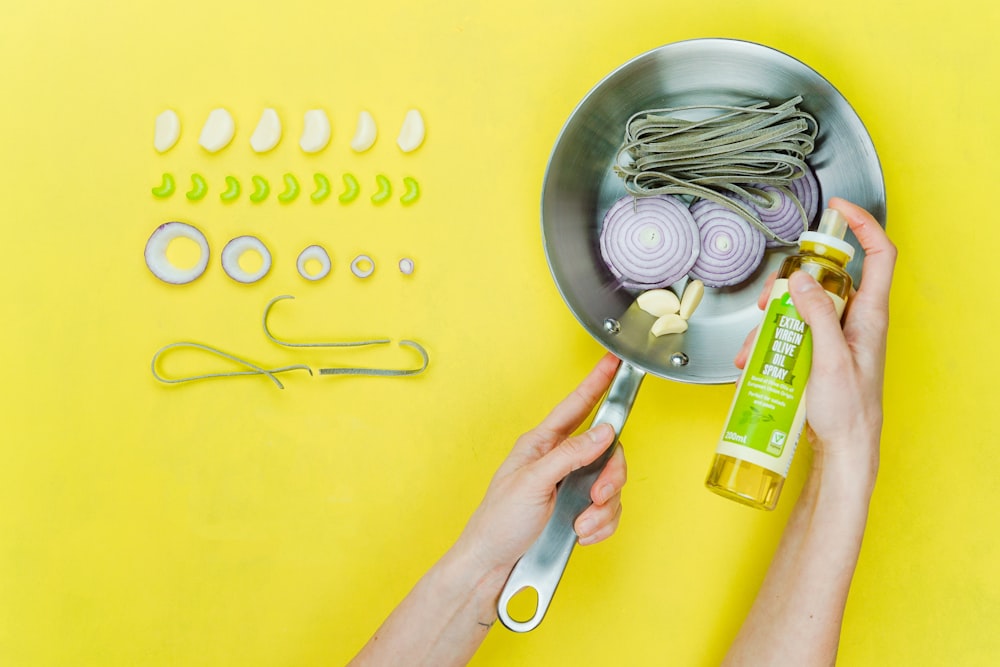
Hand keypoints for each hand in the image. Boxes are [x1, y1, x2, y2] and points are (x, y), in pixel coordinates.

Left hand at [454, 353, 626, 576]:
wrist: (493, 564)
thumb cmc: (498, 521)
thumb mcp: (533, 482)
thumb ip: (570, 454)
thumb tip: (603, 432)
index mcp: (542, 444)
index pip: (576, 406)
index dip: (596, 383)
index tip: (613, 362)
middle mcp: (560, 461)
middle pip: (607, 451)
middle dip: (610, 476)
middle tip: (598, 495)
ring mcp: (571, 486)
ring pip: (611, 484)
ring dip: (603, 509)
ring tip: (581, 524)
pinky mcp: (578, 511)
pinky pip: (608, 511)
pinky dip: (601, 525)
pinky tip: (582, 534)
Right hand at [736, 197, 896, 484]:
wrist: (844, 449)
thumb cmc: (850, 412)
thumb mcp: (830, 359)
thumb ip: (817, 317)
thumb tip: (801, 282)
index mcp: (869, 315)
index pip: (879, 256)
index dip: (863, 226)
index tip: (837, 211)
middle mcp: (854, 321)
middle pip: (824, 280)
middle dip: (789, 285)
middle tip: (769, 298)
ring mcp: (835, 336)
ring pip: (801, 308)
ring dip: (772, 320)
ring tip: (755, 344)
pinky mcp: (817, 353)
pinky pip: (791, 333)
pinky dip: (770, 341)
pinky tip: (755, 359)